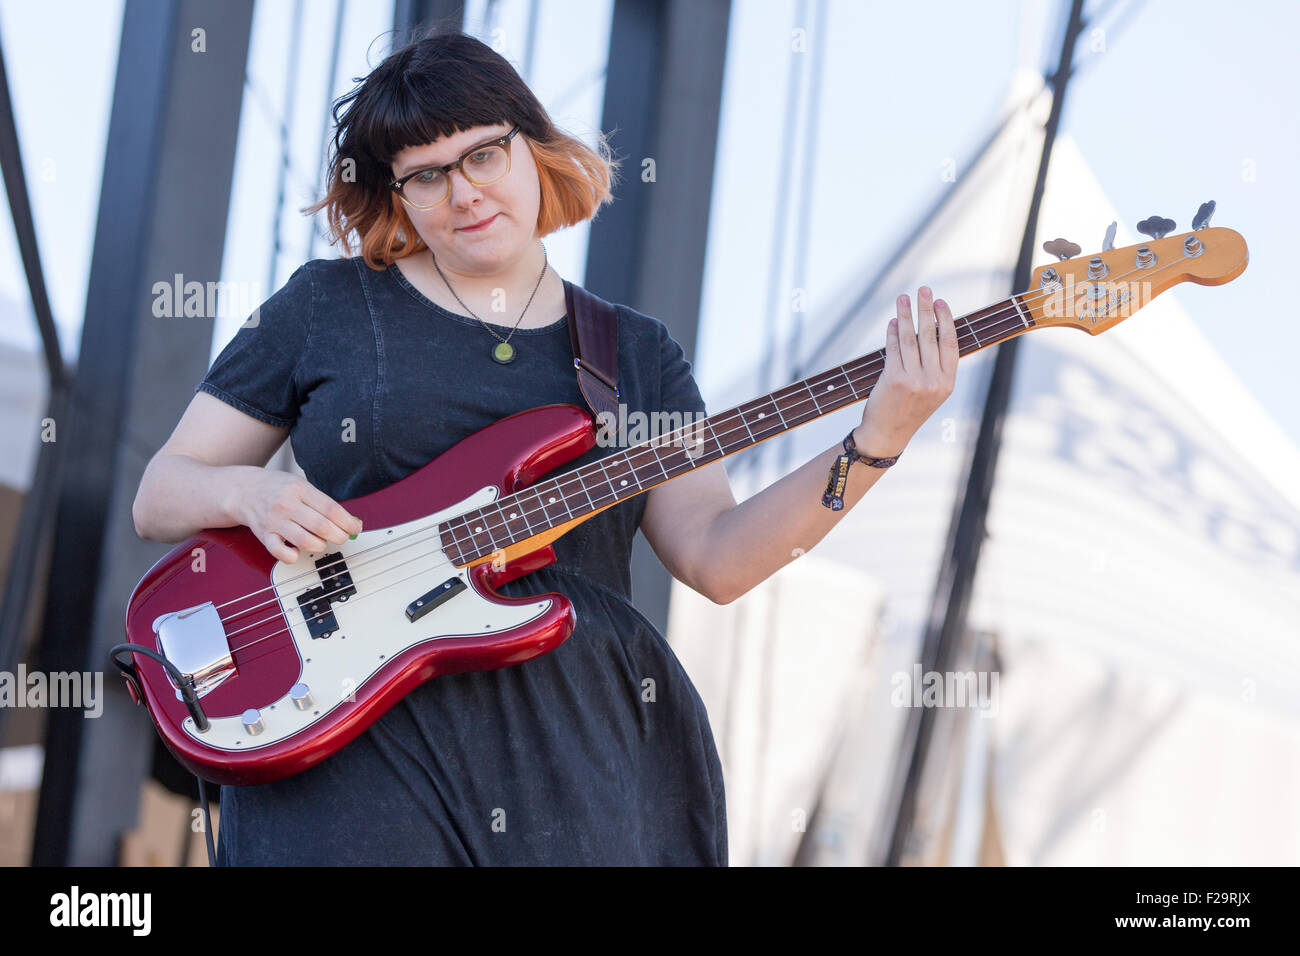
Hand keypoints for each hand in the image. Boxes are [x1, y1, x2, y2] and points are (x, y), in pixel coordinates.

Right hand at [229, 469, 362, 562]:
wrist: (243, 490)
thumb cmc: (277, 488)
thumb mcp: (301, 486)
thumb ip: (323, 503)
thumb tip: (351, 522)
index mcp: (299, 489)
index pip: (331, 509)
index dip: (348, 522)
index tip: (355, 528)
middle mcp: (287, 505)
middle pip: (322, 527)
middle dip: (339, 536)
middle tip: (341, 537)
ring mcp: (274, 521)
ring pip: (306, 541)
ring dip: (320, 546)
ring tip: (322, 542)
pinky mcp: (264, 535)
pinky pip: (280, 552)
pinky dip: (293, 556)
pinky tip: (298, 551)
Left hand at [855, 286, 958, 455]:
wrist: (888, 434)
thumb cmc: (909, 410)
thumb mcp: (932, 392)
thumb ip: (935, 366)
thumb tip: (932, 329)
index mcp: (948, 382)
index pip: (951, 343)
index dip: (946, 320)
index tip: (940, 302)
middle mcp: (934, 381)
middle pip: (931, 336)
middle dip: (926, 309)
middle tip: (924, 289)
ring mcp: (915, 380)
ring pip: (911, 338)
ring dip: (906, 315)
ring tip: (903, 298)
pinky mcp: (895, 379)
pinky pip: (894, 348)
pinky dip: (892, 332)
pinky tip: (892, 322)